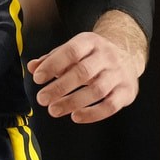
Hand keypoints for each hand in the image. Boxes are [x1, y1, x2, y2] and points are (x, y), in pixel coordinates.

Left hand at [27, 27, 142, 122]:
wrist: (128, 56)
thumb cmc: (91, 56)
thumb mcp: (73, 51)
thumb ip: (52, 59)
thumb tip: (32, 67)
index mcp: (91, 42)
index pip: (71, 51)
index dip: (53, 65)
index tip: (37, 78)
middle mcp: (107, 56)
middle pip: (83, 72)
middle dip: (60, 87)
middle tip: (42, 99)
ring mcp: (119, 74)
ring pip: (96, 90)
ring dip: (73, 102)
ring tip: (53, 110)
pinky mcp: (127, 91)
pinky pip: (111, 105)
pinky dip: (93, 113)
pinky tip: (75, 117)